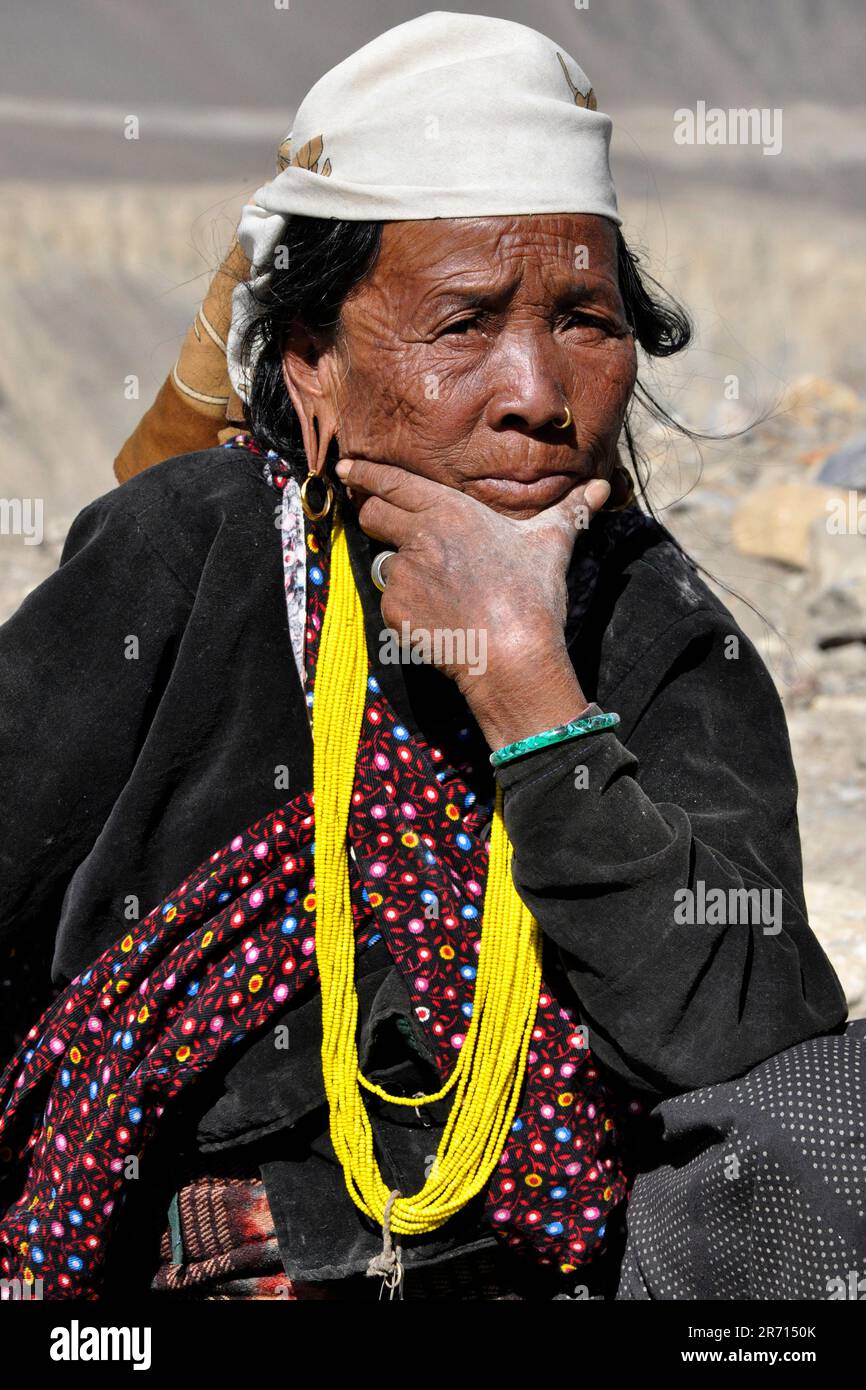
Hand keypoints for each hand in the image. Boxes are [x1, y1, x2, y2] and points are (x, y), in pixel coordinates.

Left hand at [334, 455, 611, 748]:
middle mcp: (418, 537)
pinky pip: (392, 601)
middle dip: (375, 514)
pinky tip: (439, 617)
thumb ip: (571, 510)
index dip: (366, 473)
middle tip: (386, 521)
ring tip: (441, 589)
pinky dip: (408, 606)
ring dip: (402, 569)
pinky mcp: (395, 611)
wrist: (512, 655)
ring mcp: (403, 576)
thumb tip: (602, 488)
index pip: (391, 483)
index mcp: (448, 512)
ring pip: (385, 563)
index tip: (347, 467)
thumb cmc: (533, 595)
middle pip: (374, 514)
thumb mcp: (552, 544)